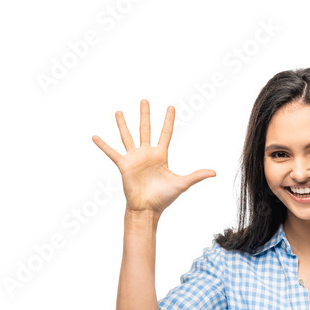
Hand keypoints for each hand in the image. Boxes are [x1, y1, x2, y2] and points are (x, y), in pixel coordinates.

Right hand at [92, 99, 215, 214]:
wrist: (147, 209)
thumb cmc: (164, 198)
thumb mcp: (182, 184)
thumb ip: (196, 175)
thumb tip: (214, 172)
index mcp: (161, 155)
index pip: (166, 133)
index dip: (168, 120)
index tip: (170, 107)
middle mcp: (147, 154)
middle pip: (146, 129)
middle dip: (145, 114)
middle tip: (144, 100)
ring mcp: (134, 158)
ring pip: (128, 136)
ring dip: (123, 124)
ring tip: (118, 112)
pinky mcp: (123, 165)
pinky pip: (112, 153)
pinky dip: (103, 145)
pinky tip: (95, 137)